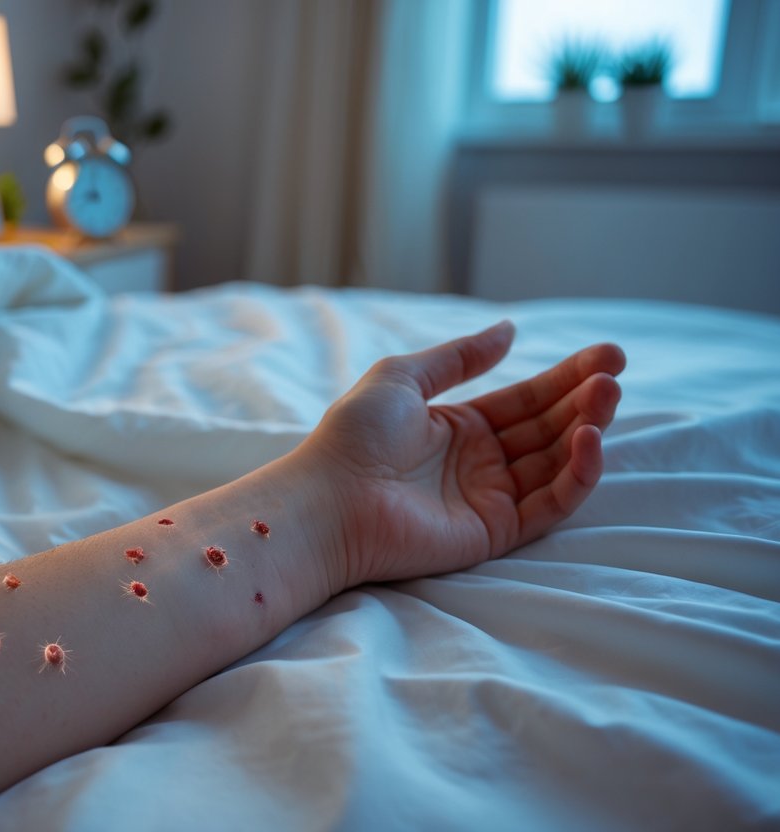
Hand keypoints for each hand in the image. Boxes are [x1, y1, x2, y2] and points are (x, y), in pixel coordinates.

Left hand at [301, 321, 625, 585]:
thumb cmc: (353, 436)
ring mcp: (489, 498)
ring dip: (587, 431)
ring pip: (556, 464)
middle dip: (584, 400)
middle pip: (548, 428)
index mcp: (459, 427)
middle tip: (614, 373)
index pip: (526, 399)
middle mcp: (479, 463)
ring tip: (606, 397)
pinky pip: (549, 505)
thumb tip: (509, 330)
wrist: (329, 498)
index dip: (567, 377)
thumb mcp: (403, 378)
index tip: (608, 355)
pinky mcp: (494, 532)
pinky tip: (589, 441)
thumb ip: (458, 357)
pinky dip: (576, 476)